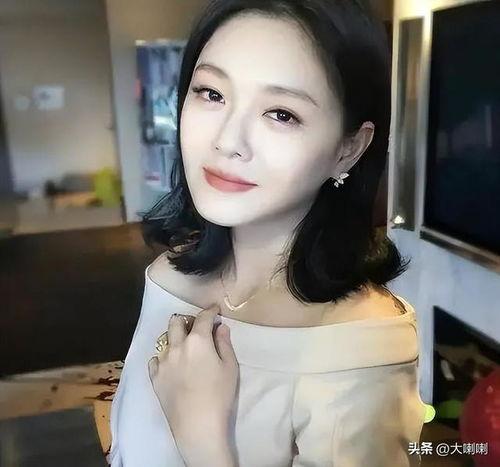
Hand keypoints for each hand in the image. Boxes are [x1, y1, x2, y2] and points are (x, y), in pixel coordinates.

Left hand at [148, 305, 238, 466]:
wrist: (197, 425)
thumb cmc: (219, 395)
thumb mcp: (230, 367)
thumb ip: (224, 344)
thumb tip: (220, 327)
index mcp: (197, 340)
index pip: (203, 317)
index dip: (210, 311)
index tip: (215, 311)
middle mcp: (176, 346)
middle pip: (176, 322)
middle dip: (187, 320)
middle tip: (196, 327)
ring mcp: (162, 361)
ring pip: (165, 339)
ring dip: (175, 338)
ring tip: (184, 347)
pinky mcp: (154, 377)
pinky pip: (156, 359)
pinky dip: (164, 357)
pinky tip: (172, 364)